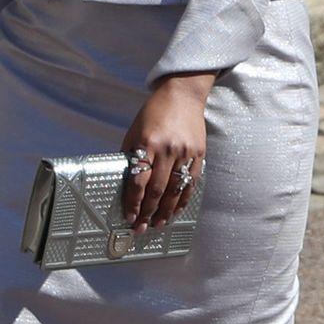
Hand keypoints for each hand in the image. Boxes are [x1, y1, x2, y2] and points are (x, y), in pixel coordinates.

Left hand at [121, 72, 213, 232]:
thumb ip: (131, 155)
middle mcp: (168, 150)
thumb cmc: (153, 113)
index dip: (133, 202)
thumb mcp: (135, 131)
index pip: (139, 180)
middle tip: (140, 228)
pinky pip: (191, 183)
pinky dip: (183, 200)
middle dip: (147, 212)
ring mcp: (186, 153)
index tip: (129, 216)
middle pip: (157, 190)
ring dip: (166, 211)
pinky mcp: (199, 155)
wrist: (183, 95)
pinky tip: (175, 211)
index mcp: (148, 143)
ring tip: (158, 224)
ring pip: (175, 191)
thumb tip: (124, 183)